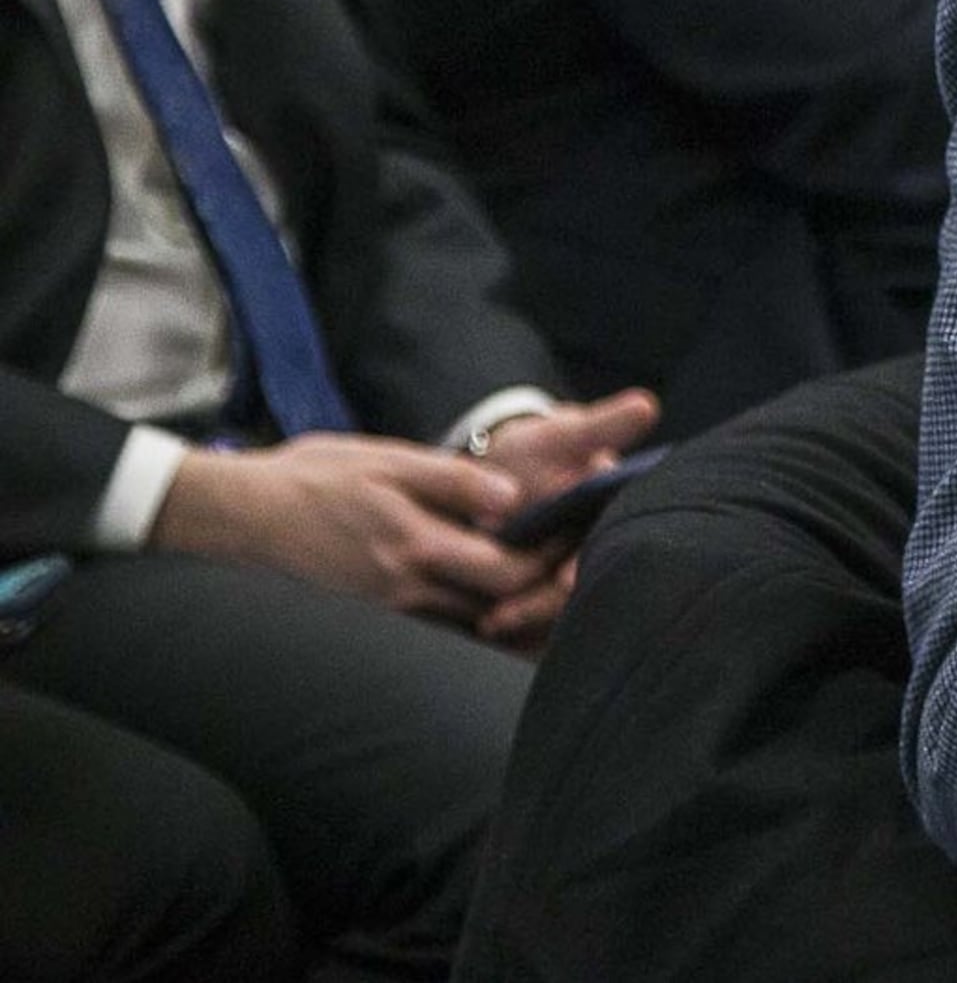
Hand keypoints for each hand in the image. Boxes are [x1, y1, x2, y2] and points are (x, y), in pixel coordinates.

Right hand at [149, 432, 544, 626]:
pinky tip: (494, 604)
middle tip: (577, 567)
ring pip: (469, 626)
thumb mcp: (387, 461)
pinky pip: (437, 630)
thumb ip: (453, 481)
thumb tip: (513, 498)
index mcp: (414, 547)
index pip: (508, 572)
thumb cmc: (313, 478)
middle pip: (498, 608)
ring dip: (512, 612)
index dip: (552, 561)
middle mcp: (405, 590)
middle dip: (543, 593)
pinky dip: (472, 622)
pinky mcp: (373, 617)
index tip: (580, 538)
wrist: (240, 514)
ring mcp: (387, 611)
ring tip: (549, 586)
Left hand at [469, 389, 659, 648]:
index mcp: (615, 512)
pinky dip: (515, 628)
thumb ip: (603, 426)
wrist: (502, 472)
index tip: (567, 577)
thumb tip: (645, 406)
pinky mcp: (537, 594)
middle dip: (548, 605)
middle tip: (507, 615)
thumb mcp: (565, 434)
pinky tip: (488, 629)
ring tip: (491, 623)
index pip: (613, 543)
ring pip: (557, 610)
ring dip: (527, 619)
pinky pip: (533, 622)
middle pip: (582, 588)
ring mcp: (566, 574)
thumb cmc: (538, 450)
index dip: (588, 562)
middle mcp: (597, 548)